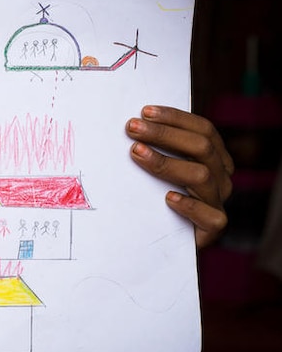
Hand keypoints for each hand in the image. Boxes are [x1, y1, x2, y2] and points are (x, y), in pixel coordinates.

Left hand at [126, 105, 233, 247]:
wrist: (166, 239)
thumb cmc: (157, 197)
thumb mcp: (157, 169)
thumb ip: (155, 147)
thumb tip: (131, 124)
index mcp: (214, 157)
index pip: (203, 129)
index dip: (175, 118)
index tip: (145, 112)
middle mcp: (221, 177)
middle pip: (202, 147)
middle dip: (164, 134)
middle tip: (133, 128)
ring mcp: (218, 201)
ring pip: (202, 175)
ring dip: (167, 162)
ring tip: (137, 153)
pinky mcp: (213, 226)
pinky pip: (210, 215)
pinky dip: (189, 205)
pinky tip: (167, 198)